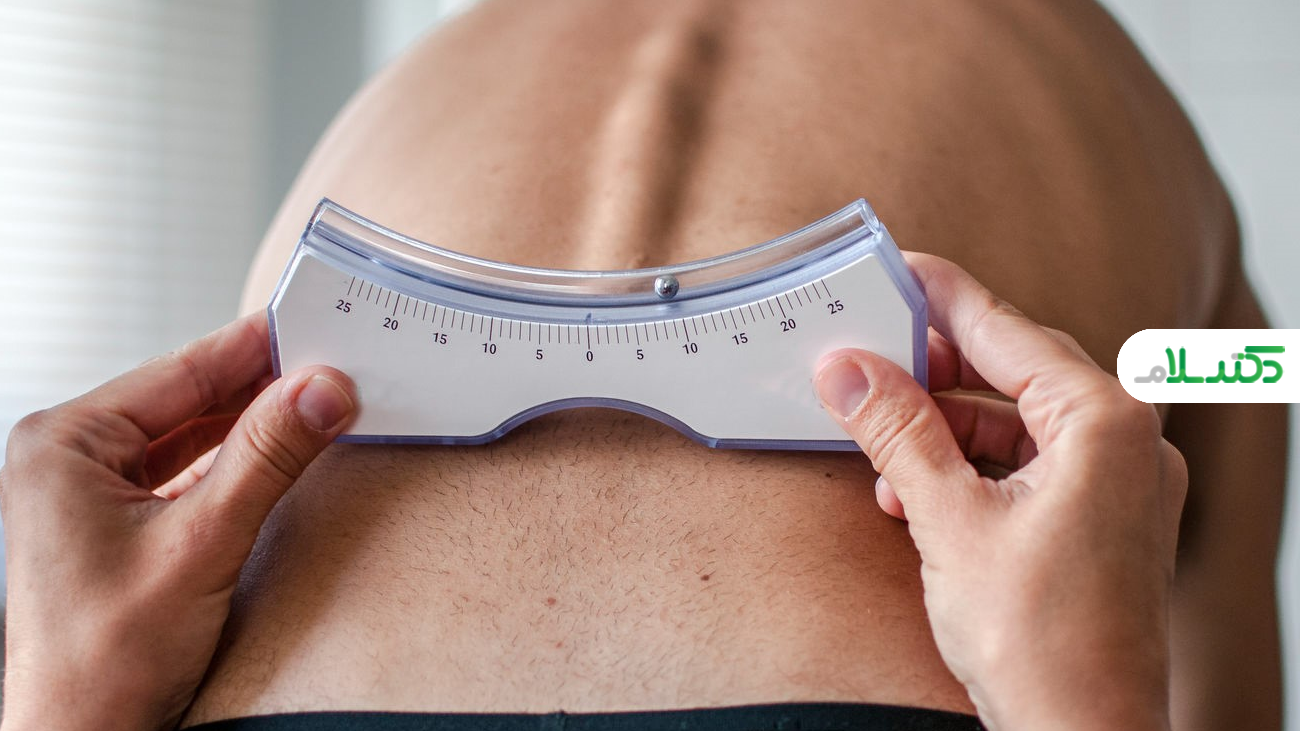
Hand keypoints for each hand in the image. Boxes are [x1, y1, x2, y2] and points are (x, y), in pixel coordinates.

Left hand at [0, 314, 356, 730]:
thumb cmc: (99, 665)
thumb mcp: (200, 545)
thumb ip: (266, 459)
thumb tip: (320, 391)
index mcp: (65, 445)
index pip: (182, 371)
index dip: (256, 347)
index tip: (317, 326)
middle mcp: (72, 460)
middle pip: (188, 399)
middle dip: (263, 386)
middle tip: (334, 369)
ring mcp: (93, 493)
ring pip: (192, 434)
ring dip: (255, 423)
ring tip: (318, 405)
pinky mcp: (119, 525)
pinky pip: (188, 472)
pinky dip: (238, 461)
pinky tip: (280, 453)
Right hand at [813, 254, 1185, 730]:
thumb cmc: (1039, 640)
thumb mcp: (947, 520)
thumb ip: (898, 431)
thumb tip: (848, 369)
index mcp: (1106, 423)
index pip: (1008, 331)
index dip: (942, 297)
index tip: (897, 269)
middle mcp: (1129, 442)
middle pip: (1016, 371)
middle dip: (937, 369)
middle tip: (872, 354)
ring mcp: (1122, 483)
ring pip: (1019, 423)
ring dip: (945, 430)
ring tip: (880, 442)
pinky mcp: (1104, 519)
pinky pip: (1032, 466)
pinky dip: (973, 469)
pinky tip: (914, 489)